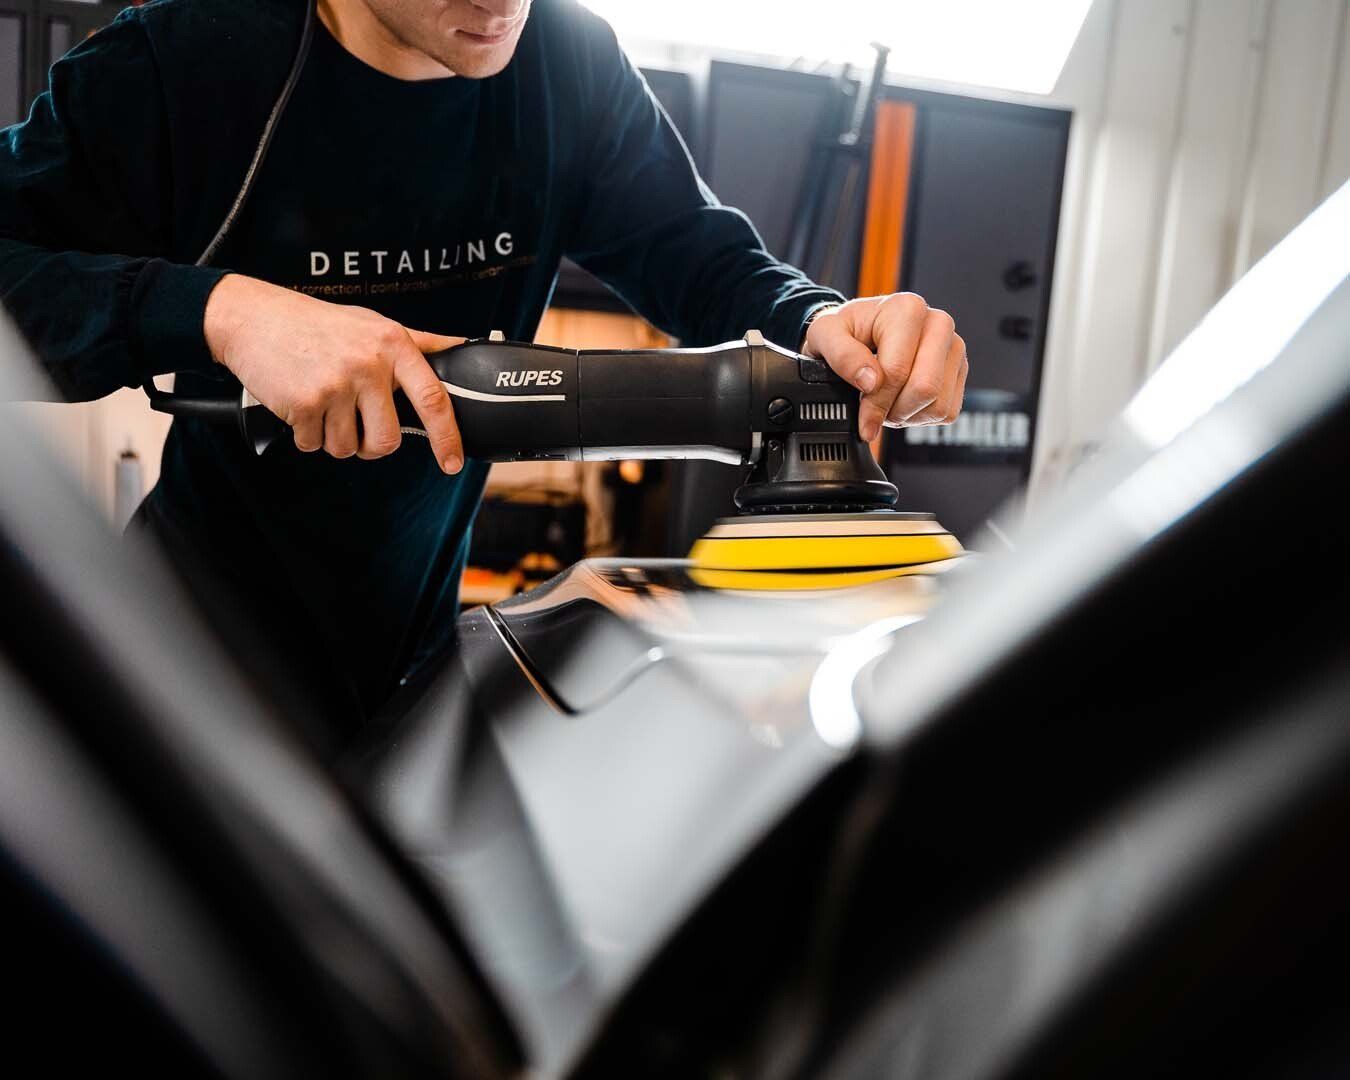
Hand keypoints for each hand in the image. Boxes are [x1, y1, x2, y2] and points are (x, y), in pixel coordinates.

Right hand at [203, 274, 465, 471]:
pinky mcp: (305, 403)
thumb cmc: (318, 325)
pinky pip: (315, 445)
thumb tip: (463, 346)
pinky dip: (306, 435)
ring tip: (323, 403)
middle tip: (355, 425)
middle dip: (371, 446)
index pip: (433, 398)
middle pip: (387, 440)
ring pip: (348, 448)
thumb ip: (419, 341)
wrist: (254, 317)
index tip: (453, 462)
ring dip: (334, 438)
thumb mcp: (374, 323)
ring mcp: (336, 384)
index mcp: (392, 344)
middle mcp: (368, 364)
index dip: (447, 437)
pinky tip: (300, 405)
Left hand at [801, 294, 967, 441]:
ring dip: (907, 414)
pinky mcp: (958, 371)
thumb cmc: (845, 330)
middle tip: (873, 408)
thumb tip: (870, 381)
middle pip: (925, 388)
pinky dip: (921, 416)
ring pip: (938, 405)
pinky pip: (947, 411)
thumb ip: (842, 356)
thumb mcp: (825, 335)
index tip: (861, 416)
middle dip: (894, 409)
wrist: (860, 330)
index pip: (897, 371)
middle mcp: (938, 324)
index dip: (876, 402)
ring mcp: (953, 348)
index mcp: (908, 309)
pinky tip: (902, 400)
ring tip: (886, 400)